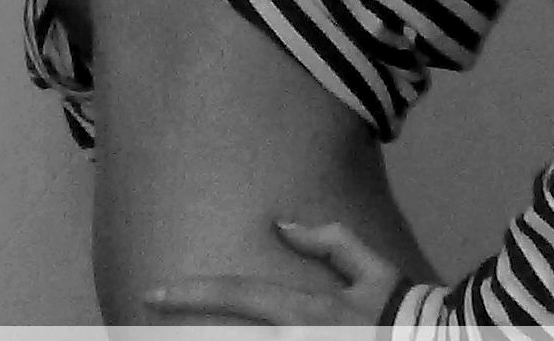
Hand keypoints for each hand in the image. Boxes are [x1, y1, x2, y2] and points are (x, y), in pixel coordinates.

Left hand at [143, 220, 407, 330]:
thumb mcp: (372, 267)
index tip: (152, 292)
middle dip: (189, 335)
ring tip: (177, 337)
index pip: (236, 294)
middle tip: (154, 322)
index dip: (190, 293)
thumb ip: (328, 241)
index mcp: (305, 310)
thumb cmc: (401, 311)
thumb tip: (282, 225)